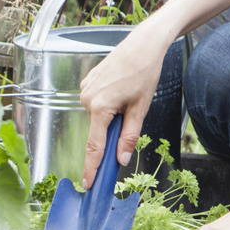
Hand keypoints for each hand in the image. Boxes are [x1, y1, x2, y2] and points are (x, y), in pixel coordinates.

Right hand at [77, 24, 170, 189]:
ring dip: (111, 117)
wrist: (142, 45)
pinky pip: (96, 104)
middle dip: (112, 133)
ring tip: (129, 97)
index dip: (91, 168)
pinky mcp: (87, 83)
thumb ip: (129, 136)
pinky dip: (107, 106)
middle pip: (98, 130)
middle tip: (131, 113)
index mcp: (100, 107)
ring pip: (98, 117)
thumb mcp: (141, 108)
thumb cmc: (144, 73)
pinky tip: (121, 91)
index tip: (87, 185)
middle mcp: (87, 99)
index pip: (94, 146)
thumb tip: (120, 159)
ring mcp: (85, 89)